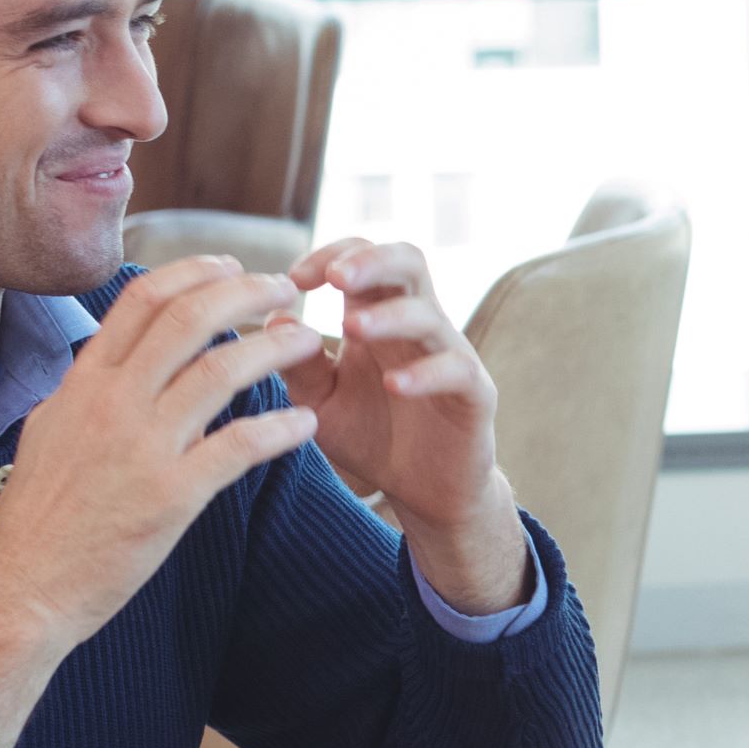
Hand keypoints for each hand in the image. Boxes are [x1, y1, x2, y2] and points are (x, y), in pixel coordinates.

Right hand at [0, 260, 324, 747]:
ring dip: (276, 348)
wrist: (23, 586)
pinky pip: (239, 447)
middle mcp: (111, 402)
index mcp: (83, 382)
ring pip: (221, 371)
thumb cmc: (38, 516)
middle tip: (288, 288)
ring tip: (310, 341)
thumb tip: (113, 362)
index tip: (232, 268)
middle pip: (189, 319)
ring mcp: (141, 447)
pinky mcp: (170, 496)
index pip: (142, 299)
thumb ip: (87, 393)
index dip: (195, 274)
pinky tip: (305, 424)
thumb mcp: (51, 432)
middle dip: (247, 293)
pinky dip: (279, 429)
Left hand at [284, 238, 527, 612]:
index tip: (294, 280)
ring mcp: (450, 355)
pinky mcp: (476, 394)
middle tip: (333, 276)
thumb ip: (299, 365)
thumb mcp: (320, 402)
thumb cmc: (373, 437)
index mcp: (377, 316)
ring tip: (352, 329)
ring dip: (389, 315)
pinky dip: (426, 372)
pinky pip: (457, 368)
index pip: (362, 257)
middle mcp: (416, 327)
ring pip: (430, 312)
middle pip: (408, 260)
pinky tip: (394, 385)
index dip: (330, 255)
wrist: (425, 492)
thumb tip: (272, 320)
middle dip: (370, 259)